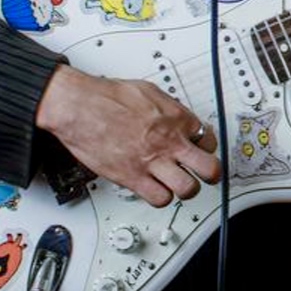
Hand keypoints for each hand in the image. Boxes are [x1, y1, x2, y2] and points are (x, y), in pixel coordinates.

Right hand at [34, 65, 221, 206]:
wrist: (80, 106)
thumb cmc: (107, 97)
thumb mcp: (150, 92)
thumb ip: (169, 108)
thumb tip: (178, 116)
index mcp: (177, 118)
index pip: (209, 140)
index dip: (205, 147)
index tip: (198, 149)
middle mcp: (169, 142)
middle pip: (209, 168)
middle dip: (210, 173)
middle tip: (204, 175)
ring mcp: (152, 161)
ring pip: (188, 189)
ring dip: (185, 189)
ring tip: (178, 185)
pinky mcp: (132, 177)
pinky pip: (159, 198)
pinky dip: (160, 197)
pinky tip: (155, 189)